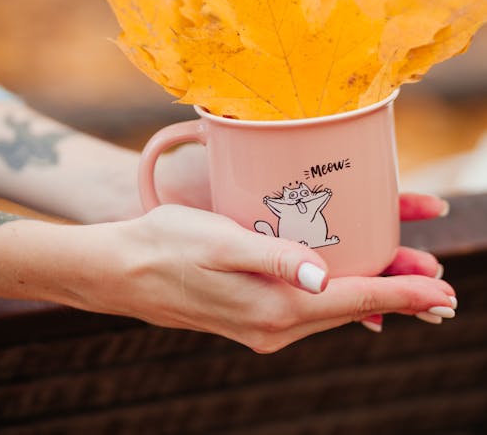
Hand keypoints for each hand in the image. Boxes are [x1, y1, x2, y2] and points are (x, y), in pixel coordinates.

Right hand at [71, 203, 455, 352]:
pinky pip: (310, 311)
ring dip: (373, 299)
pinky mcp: (253, 318)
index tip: (443, 293)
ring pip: (333, 312)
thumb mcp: (220, 241)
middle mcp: (274, 327)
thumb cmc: (169, 243)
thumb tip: (324, 279)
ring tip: (411, 290)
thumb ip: (274, 258)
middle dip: (399, 298)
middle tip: (443, 291)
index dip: (402, 294)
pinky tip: (351, 291)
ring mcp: (263, 328)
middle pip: (351, 311)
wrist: (124, 272)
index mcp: (273, 307)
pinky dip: (340, 299)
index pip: (353, 301)